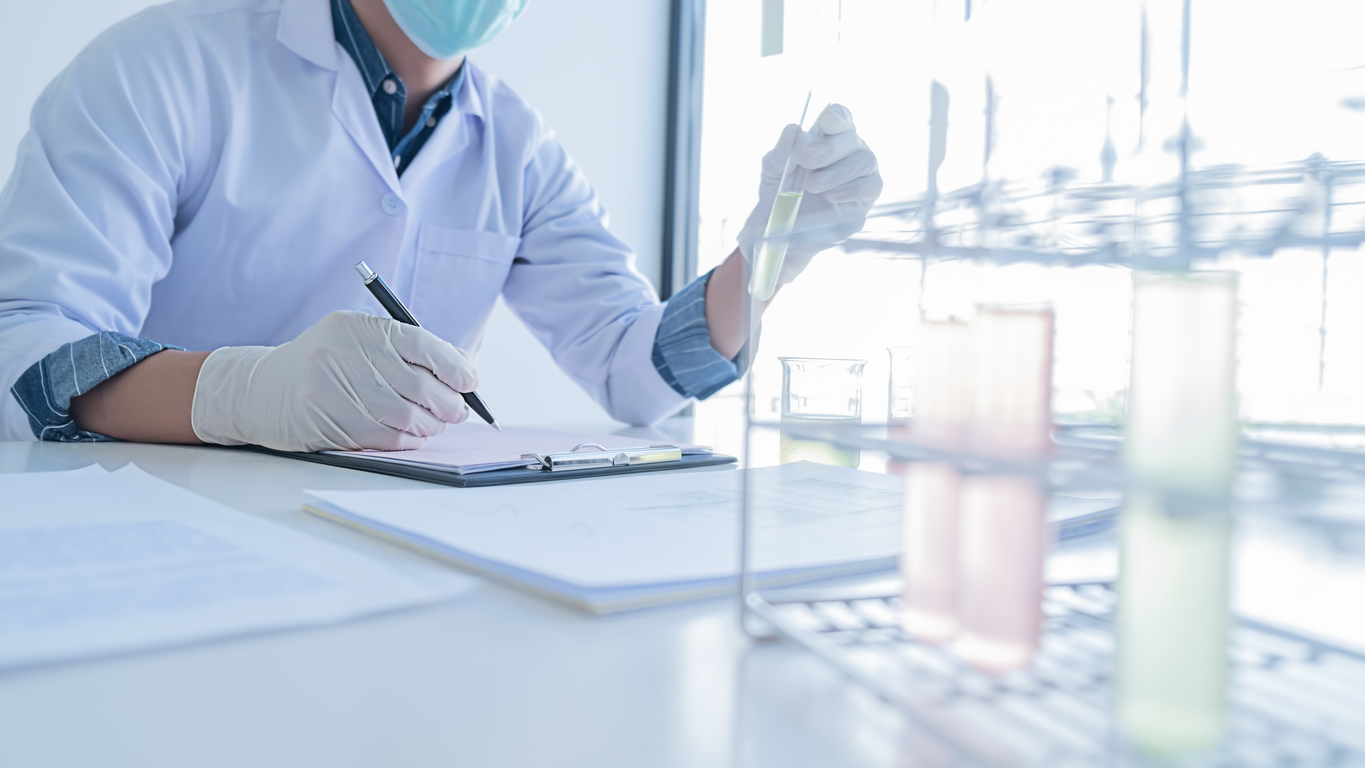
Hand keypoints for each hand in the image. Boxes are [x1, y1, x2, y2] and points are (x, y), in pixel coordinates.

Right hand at [191, 311, 476, 451]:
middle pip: (419, 384)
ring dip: (430, 425)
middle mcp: (345, 355)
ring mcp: (334, 389)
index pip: (421, 344)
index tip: (470, 381)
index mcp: (357, 327)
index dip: (454, 366)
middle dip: (448, 402)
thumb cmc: (323, 364)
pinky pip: (384, 436)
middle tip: (457, 410)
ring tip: (435, 424)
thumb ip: (402, 348)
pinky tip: (412, 436)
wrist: (262, 389)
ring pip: (406, 415)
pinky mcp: (327, 421)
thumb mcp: (356, 340)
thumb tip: (461, 368)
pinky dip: (408, 439)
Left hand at [737, 104, 882, 287]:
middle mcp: (850, 152)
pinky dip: (851, 189)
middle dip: (830, 148)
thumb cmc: (779, 190)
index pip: (841, 118)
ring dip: (837, 171)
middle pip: (853, 139)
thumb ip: (781, 151)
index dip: (836, 117)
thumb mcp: (773, 170)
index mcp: (828, 137)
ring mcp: (862, 175)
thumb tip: (793, 130)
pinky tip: (831, 195)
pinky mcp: (864, 200)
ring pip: (865, 161)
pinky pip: (870, 187)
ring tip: (812, 184)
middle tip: (806, 160)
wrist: (779, 227)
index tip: (824, 123)